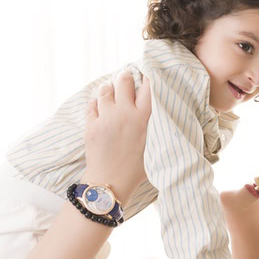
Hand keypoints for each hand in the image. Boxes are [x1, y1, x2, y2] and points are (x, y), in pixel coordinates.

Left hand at [83, 71, 150, 202]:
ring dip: (109, 88)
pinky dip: (96, 103)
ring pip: (105, 90)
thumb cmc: (136, 170)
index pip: (148, 87)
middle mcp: (124, 114)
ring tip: (112, 91)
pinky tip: (101, 106)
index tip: (148, 75)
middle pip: (124, 81)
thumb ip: (158, 128)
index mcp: (142, 118)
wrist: (110, 183)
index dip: (148, 77)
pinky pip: (92, 104)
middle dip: (126, 78)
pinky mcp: (90, 125)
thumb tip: (167, 115)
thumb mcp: (155, 147)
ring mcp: (105, 118)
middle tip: (127, 79)